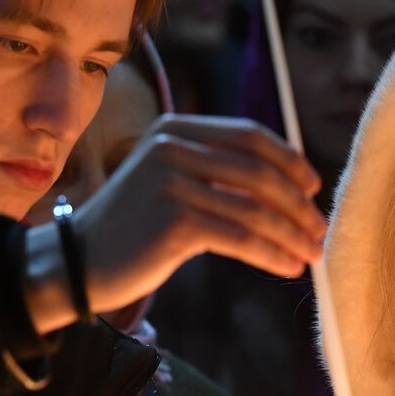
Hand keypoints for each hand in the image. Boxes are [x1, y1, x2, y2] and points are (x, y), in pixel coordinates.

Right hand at [25, 115, 325, 332]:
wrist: (75, 261)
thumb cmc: (133, 228)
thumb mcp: (171, 183)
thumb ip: (216, 174)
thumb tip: (287, 189)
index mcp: (175, 128)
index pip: (250, 136)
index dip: (289, 161)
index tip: (313, 187)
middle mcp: (172, 147)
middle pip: (259, 172)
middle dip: (298, 205)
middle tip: (319, 230)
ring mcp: (171, 182)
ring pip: (255, 209)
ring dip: (292, 234)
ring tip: (311, 255)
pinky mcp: (174, 221)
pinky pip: (241, 237)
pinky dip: (272, 254)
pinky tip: (287, 267)